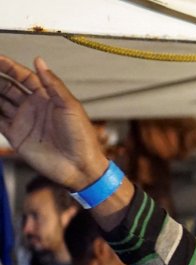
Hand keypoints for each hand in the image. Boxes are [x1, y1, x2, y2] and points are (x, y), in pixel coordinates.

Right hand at [0, 56, 107, 189]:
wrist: (79, 166)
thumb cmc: (82, 138)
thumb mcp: (70, 106)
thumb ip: (53, 84)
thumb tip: (40, 61)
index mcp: (48, 98)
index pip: (24, 77)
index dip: (10, 67)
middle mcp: (34, 107)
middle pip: (8, 87)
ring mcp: (24, 121)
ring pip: (0, 102)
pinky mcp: (16, 136)